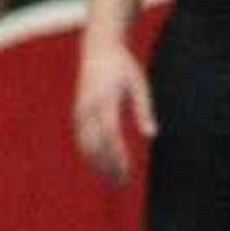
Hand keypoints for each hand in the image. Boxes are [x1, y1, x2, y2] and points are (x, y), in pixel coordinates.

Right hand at [71, 31, 155, 184]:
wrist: (97, 47)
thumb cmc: (122, 65)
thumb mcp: (139, 84)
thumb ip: (143, 109)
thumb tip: (151, 135)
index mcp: (105, 100)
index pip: (110, 136)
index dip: (117, 156)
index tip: (127, 172)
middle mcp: (88, 107)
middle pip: (94, 144)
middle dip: (106, 166)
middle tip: (121, 184)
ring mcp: (80, 109)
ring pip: (84, 143)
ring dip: (96, 163)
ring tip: (111, 178)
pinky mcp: (78, 110)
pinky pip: (81, 137)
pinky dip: (89, 153)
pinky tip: (99, 163)